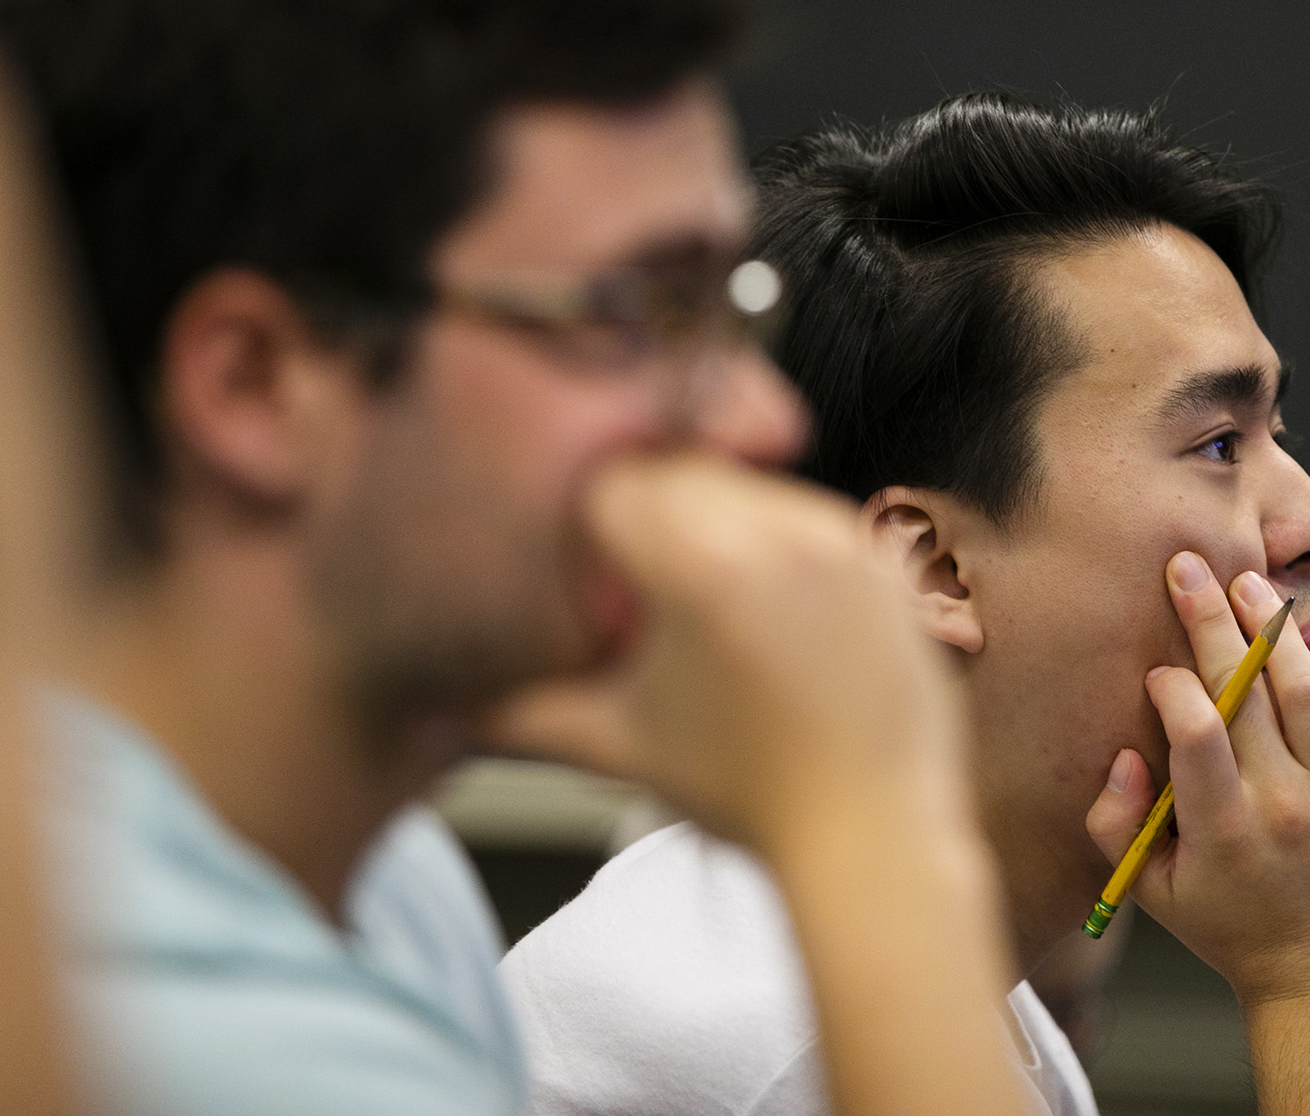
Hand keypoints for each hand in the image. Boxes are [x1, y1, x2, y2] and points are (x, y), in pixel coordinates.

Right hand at [482, 452, 973, 858]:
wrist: (872, 834)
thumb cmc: (743, 794)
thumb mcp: (617, 743)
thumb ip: (515, 712)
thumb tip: (425, 712)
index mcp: (705, 564)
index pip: (614, 486)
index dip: (585, 528)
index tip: (588, 579)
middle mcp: (781, 532)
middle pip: (682, 476)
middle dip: (650, 520)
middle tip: (638, 592)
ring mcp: (843, 539)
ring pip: (747, 489)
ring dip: (715, 526)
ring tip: (708, 611)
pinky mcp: (884, 557)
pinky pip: (807, 517)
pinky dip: (777, 546)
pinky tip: (769, 617)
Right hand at [1085, 555, 1309, 1007]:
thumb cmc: (1227, 925)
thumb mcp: (1152, 891)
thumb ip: (1116, 824)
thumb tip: (1122, 754)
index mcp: (1223, 831)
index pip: (1197, 733)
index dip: (1174, 686)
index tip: (1160, 670)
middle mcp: (1283, 805)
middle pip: (1248, 689)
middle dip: (1211, 618)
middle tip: (1188, 568)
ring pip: (1305, 685)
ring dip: (1272, 626)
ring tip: (1246, 586)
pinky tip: (1300, 646)